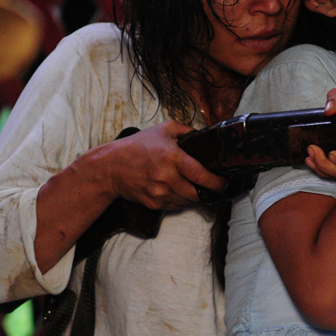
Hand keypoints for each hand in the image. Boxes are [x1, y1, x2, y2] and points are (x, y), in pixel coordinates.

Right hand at [78, 121, 226, 209]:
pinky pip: (175, 206)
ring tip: (189, 184)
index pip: (200, 175)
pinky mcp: (153, 203)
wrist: (111, 167)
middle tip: (211, 185)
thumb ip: (186, 130)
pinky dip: (179, 200)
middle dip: (206, 191)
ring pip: (187, 201)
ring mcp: (159, 192)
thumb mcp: (163, 130)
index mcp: (171, 157)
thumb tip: (206, 135)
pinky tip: (175, 189)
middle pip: (196, 193)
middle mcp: (166, 177)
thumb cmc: (137, 146)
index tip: (224, 183)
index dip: (216, 182)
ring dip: (192, 195)